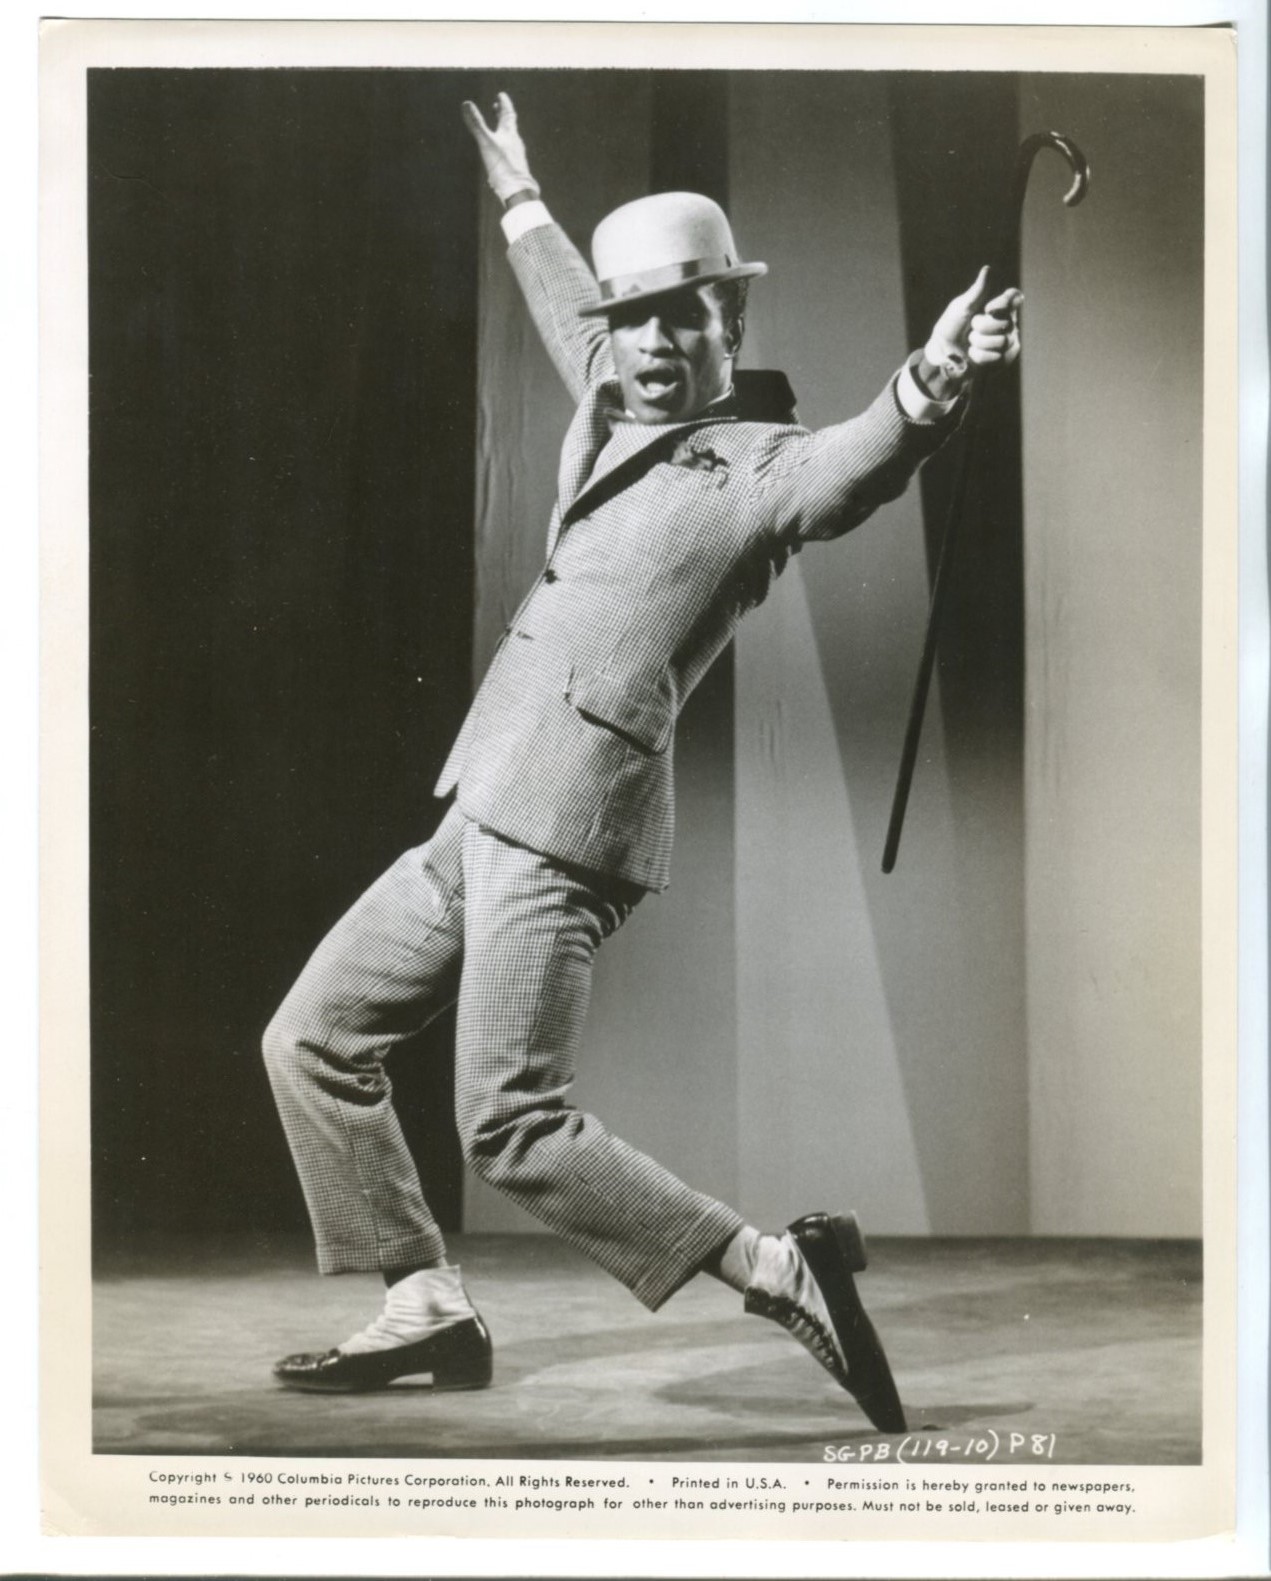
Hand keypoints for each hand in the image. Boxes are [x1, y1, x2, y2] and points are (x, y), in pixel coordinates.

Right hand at [461, 91, 539, 204]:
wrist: (516, 190)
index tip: (501, 95)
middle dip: (502, 114)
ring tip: (497, 126)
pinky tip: (499, 151)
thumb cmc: (503, 166)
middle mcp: (514, 142)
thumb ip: (476, 124)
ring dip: (502, 129)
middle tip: (496, 106)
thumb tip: (467, 104)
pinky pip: (507, 151)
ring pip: (509, 138)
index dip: (504, 104)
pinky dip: (502, 145)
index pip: (508, 114)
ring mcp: (515, 155)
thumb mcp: (487, 142)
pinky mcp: (513, 167)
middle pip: (509, 125)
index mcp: (510, 133)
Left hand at [924, 266, 1022, 388]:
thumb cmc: (951, 326)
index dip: (1004, 304)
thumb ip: (978, 291)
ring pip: (1002, 341)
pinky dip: (980, 356)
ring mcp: (1008, 339)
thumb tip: (987, 269)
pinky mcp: (1004, 358)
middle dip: (982, 327)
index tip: (988, 309)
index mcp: (999, 305)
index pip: (1015, 297)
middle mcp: (1007, 321)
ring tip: (970, 342)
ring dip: (979, 343)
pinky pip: (999, 357)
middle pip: (1006, 322)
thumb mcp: (962, 307)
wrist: (943, 353)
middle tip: (971, 328)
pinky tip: (973, 354)